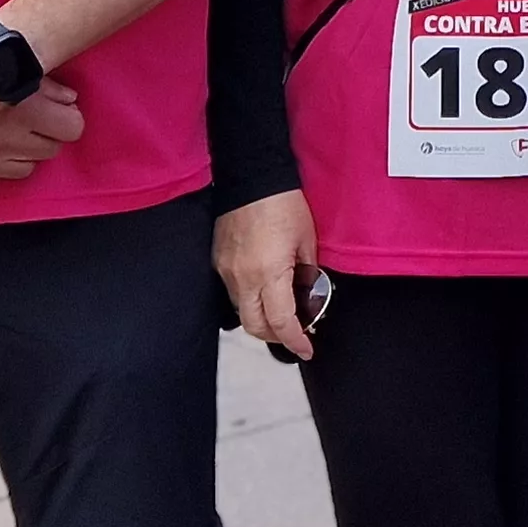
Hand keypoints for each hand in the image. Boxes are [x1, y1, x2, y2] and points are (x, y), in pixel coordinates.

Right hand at [0, 82, 82, 184]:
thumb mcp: (6, 65)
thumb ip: (47, 85)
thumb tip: (70, 99)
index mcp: (26, 110)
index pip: (72, 128)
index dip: (68, 119)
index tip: (60, 113)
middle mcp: (11, 140)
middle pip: (51, 149)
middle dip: (46, 135)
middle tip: (32, 121)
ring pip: (27, 168)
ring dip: (23, 153)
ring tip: (9, 134)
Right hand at [214, 189, 320, 359]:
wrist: (250, 177)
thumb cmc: (284, 204)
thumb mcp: (306, 239)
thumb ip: (308, 271)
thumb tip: (309, 293)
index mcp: (269, 274)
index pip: (281, 322)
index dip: (295, 341)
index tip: (307, 349)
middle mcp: (242, 278)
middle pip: (255, 326)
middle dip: (276, 336)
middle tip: (295, 333)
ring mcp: (226, 270)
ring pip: (241, 311)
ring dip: (261, 319)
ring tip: (282, 312)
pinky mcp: (218, 261)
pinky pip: (232, 292)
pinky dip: (249, 300)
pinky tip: (264, 292)